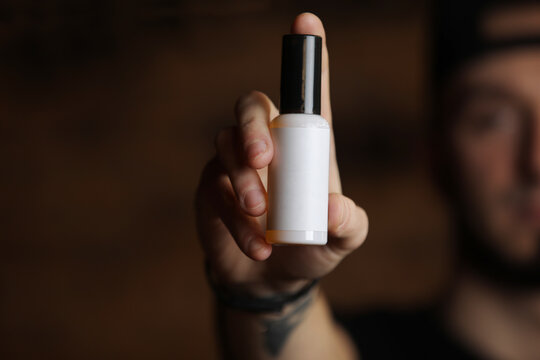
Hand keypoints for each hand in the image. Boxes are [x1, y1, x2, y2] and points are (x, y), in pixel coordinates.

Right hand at [195, 13, 367, 297]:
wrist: (272, 280)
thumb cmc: (311, 247)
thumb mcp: (342, 239)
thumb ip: (349, 225)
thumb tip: (335, 207)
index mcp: (307, 146)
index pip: (308, 96)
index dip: (309, 58)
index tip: (307, 21)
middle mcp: (270, 144)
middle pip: (253, 107)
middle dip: (254, 127)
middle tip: (262, 159)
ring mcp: (236, 163)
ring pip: (227, 144)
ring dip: (243, 179)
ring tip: (259, 214)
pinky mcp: (213, 186)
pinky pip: (217, 187)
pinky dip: (236, 218)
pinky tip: (257, 245)